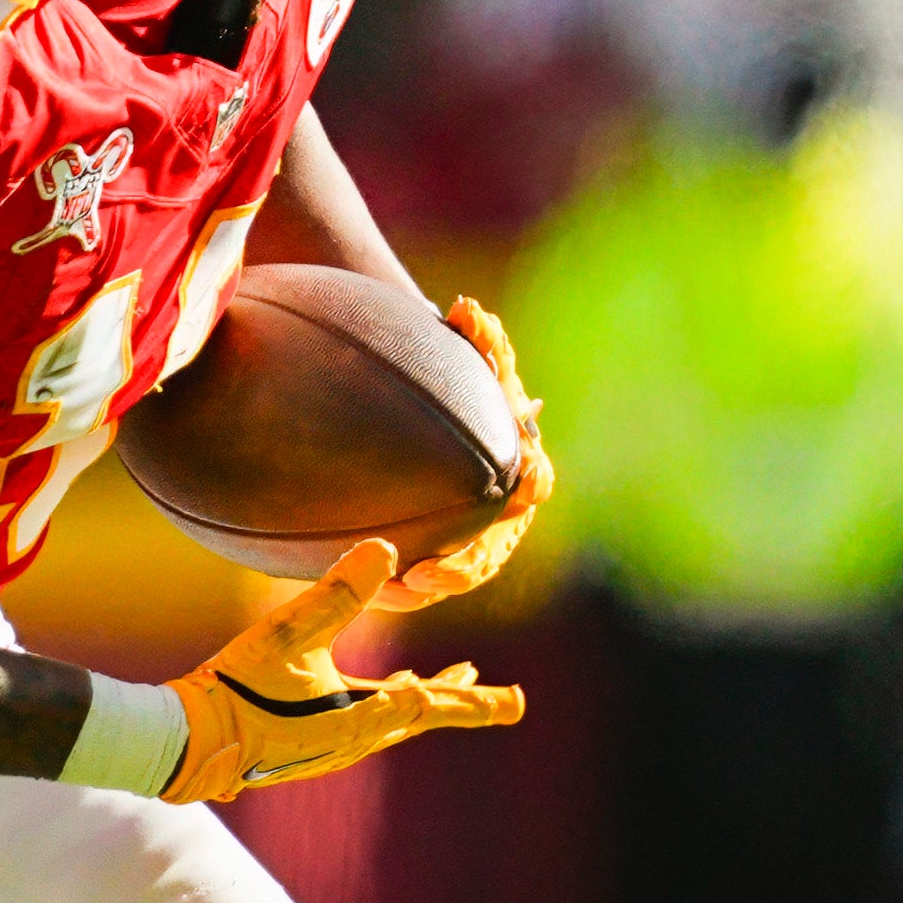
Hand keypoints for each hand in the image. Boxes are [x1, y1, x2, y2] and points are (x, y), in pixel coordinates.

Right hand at [164, 537, 525, 801]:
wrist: (192, 744)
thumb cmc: (239, 689)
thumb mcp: (289, 633)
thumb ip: (337, 592)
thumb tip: (385, 549)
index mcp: (362, 715)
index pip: (434, 704)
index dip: (476, 700)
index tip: (516, 702)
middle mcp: (356, 738)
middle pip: (423, 715)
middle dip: (465, 702)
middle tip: (509, 702)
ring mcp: (333, 746)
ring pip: (395, 720)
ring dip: (427, 700)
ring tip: (452, 684)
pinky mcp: (310, 745)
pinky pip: (366, 723)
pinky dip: (390, 706)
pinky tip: (380, 696)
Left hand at [367, 292, 554, 614]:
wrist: (441, 417)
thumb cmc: (466, 387)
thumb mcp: (477, 362)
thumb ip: (480, 340)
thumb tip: (467, 309)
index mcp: (524, 468)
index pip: (534, 484)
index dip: (525, 489)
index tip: (507, 489)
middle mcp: (505, 514)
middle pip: (492, 551)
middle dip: (464, 567)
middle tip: (427, 574)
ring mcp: (475, 541)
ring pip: (455, 575)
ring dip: (427, 588)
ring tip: (393, 592)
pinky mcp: (442, 559)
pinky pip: (423, 584)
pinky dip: (400, 590)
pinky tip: (367, 591)